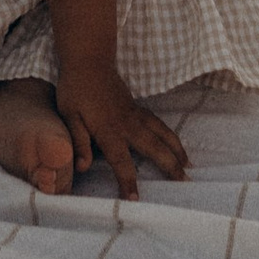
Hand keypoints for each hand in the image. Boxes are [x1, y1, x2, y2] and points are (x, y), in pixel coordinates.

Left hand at [53, 69, 186, 202]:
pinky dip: (170, 135)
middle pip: (154, 148)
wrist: (89, 59)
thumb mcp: (69, 115)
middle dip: (170, 166)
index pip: (121, 162)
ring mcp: (135, 114)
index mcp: (109, 130)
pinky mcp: (137, 107)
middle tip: (184, 183)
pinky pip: (159, 124)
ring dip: (177, 149)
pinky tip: (174, 143)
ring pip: (162, 133)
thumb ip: (79, 141)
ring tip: (189, 165)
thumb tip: (82, 168)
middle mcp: (128, 124)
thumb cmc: (75, 89)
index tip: (135, 199)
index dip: (128, 182)